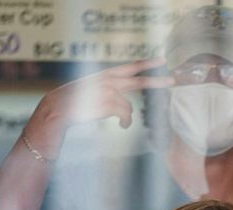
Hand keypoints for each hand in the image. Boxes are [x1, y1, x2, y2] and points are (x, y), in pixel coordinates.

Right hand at [25, 58, 174, 151]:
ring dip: (126, 117)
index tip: (162, 60)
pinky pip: (125, 116)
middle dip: (158, 80)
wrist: (58, 107)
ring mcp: (109, 92)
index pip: (131, 67)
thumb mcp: (92, 88)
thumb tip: (125, 104)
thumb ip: (109, 89)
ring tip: (121, 122)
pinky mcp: (108, 104)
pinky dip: (125, 122)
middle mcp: (109, 81)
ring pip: (129, 107)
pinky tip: (121, 126)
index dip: (147, 64)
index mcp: (106, 74)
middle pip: (139, 81)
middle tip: (174, 80)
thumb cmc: (74, 101)